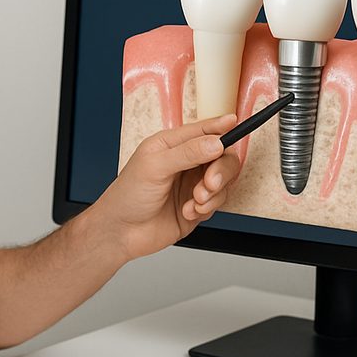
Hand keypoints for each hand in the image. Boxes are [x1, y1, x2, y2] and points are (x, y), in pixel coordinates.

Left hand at [93, 115, 241, 260]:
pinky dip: (206, 208)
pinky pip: (217, 202)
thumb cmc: (127, 196)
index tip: (234, 123)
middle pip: (221, 157)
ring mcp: (191, 185)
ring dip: (213, 193)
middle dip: (221, 171)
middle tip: (210, 183)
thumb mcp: (155, 167)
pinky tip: (188, 212)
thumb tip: (216, 142)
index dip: (220, 127)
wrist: (121, 233)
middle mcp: (184, 163)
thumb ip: (188, 153)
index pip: (203, 131)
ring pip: (223, 181)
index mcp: (171, 146)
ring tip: (195, 201)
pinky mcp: (196, 206)